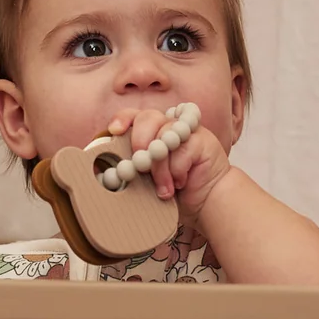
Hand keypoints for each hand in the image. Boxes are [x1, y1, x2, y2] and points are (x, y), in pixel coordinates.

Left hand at [103, 106, 231, 225]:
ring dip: (160, 168)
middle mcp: (168, 125)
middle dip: (140, 141)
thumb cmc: (175, 193)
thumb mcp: (147, 181)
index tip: (114, 131)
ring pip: (164, 135)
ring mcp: (186, 131)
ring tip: (164, 190)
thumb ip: (133, 169)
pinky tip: (181, 183)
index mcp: (151, 131)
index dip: (123, 119)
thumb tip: (113, 170)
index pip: (133, 115)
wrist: (206, 204)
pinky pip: (182, 150)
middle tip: (141, 167)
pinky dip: (177, 171)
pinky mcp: (203, 140)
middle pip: (148, 117)